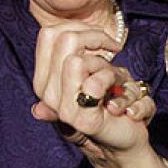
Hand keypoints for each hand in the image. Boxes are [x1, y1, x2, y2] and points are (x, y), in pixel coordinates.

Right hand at [32, 24, 151, 158]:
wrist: (124, 139)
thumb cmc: (109, 102)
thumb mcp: (91, 75)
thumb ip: (72, 57)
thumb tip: (47, 40)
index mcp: (44, 81)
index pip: (48, 34)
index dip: (79, 27)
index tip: (100, 38)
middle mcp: (47, 95)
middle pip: (64, 39)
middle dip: (94, 37)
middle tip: (112, 48)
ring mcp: (62, 109)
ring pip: (77, 59)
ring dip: (105, 62)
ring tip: (116, 75)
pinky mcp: (81, 119)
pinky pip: (93, 82)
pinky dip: (114, 78)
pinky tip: (121, 88)